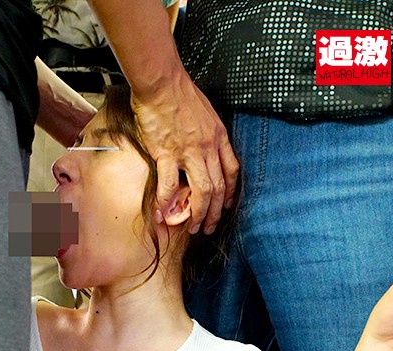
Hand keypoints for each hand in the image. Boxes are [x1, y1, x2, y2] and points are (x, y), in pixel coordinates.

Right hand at [131, 69, 238, 234]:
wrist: (161, 80)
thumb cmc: (179, 92)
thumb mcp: (206, 112)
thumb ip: (207, 133)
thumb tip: (202, 148)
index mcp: (218, 136)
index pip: (232, 171)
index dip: (230, 192)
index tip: (226, 205)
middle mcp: (208, 147)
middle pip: (219, 188)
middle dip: (216, 212)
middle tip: (210, 227)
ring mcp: (189, 151)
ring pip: (202, 192)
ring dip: (199, 214)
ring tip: (194, 228)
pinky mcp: (167, 153)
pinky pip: (169, 185)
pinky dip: (166, 203)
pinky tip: (163, 215)